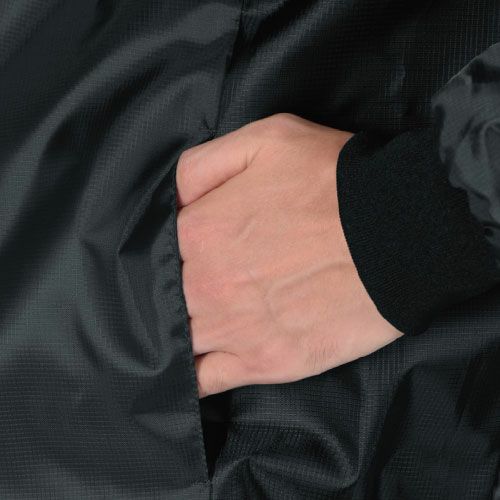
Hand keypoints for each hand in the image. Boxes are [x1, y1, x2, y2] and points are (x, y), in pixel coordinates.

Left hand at [176, 113, 402, 397]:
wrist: (401, 234)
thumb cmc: (334, 181)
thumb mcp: (266, 140)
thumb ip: (203, 166)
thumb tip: (173, 201)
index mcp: (200, 230)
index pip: (155, 249)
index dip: (164, 251)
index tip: (180, 252)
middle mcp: (206, 284)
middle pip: (161, 298)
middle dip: (166, 293)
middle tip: (190, 285)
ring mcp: (234, 328)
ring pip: (178, 340)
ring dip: (174, 334)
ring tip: (187, 324)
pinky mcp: (266, 362)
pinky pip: (205, 381)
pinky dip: (191, 378)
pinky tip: (190, 368)